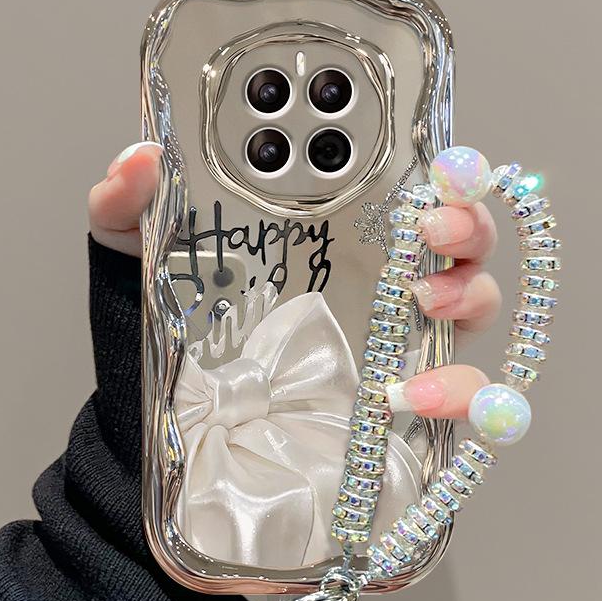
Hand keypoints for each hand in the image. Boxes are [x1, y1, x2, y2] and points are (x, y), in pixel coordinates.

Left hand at [89, 141, 500, 418]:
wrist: (166, 453)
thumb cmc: (159, 354)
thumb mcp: (136, 271)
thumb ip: (127, 212)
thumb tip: (140, 159)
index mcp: (320, 239)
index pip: (391, 182)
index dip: (419, 156)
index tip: (424, 147)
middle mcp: (369, 285)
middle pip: (453, 235)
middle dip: (465, 214)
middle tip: (432, 218)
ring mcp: (392, 347)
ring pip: (473, 302)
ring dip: (470, 290)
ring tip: (426, 298)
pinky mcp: (401, 412)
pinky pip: (463, 398)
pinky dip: (463, 391)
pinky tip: (416, 393)